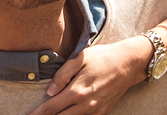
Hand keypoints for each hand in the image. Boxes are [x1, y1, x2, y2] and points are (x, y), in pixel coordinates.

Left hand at [28, 39, 150, 114]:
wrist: (128, 64)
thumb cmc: (102, 57)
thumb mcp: (80, 58)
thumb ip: (63, 74)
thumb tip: (50, 91)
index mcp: (77, 91)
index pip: (51, 108)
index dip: (38, 114)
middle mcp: (86, 105)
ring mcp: (95, 111)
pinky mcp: (103, 113)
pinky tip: (67, 114)